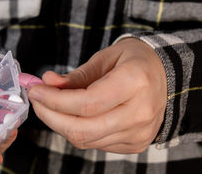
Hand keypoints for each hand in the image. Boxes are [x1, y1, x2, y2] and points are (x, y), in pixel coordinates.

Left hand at [28, 38, 166, 153]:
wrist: (165, 75)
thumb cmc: (134, 61)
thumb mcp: (105, 58)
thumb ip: (76, 75)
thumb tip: (47, 83)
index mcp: (135, 82)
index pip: (87, 102)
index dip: (55, 100)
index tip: (36, 90)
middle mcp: (141, 111)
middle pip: (84, 128)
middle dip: (51, 117)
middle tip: (37, 101)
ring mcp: (140, 132)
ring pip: (87, 140)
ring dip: (61, 124)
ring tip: (50, 106)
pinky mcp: (136, 144)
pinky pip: (97, 144)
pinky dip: (78, 131)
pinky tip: (73, 115)